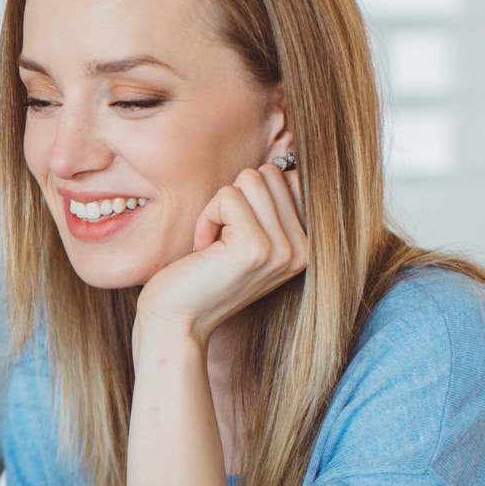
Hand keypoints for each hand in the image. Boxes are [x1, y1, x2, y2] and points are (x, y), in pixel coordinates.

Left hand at [133, 162, 310, 344]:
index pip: (288, 179)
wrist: (177, 322)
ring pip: (250, 179)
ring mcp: (282, 248)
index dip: (250, 198)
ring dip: (219, 208)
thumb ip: (269, 207)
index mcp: (306, 245)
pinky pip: (227, 196)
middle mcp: (303, 249)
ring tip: (214, 246)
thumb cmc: (203, 276)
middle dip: (233, 199)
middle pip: (268, 174)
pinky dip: (206, 218)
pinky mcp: (254, 246)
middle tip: (222, 240)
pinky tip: (205, 251)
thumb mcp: (248, 240)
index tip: (235, 236)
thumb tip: (278, 164)